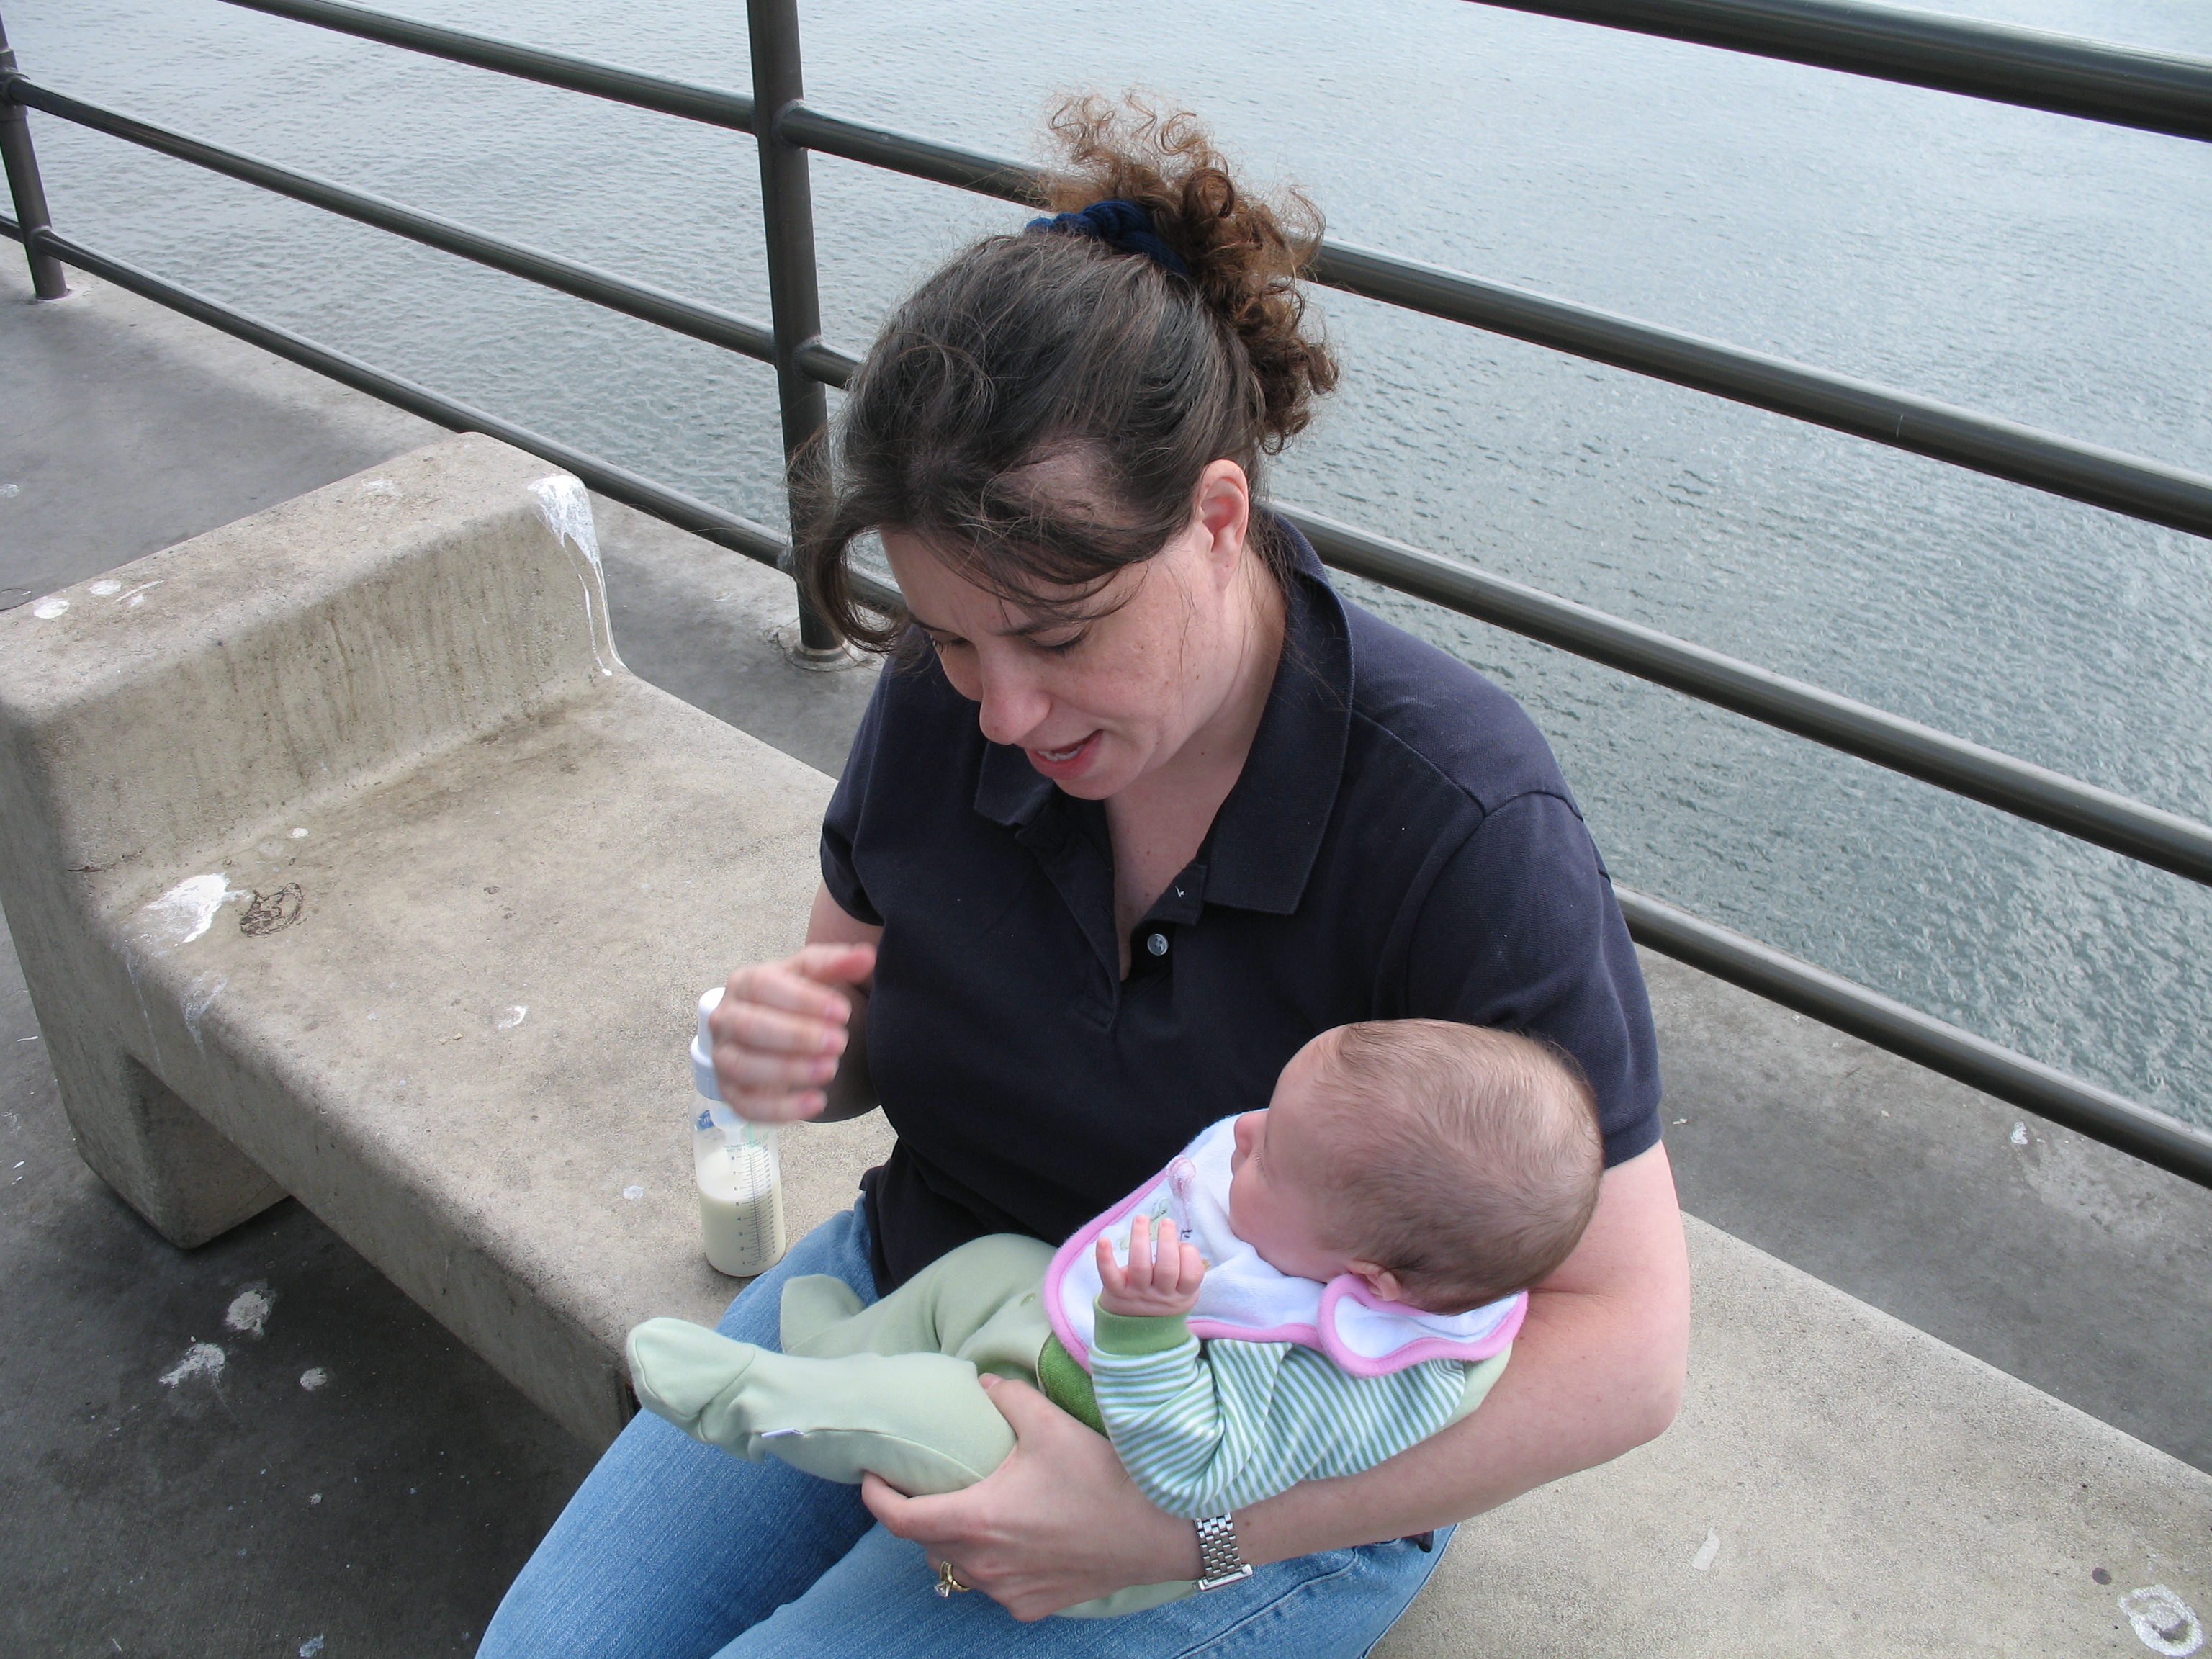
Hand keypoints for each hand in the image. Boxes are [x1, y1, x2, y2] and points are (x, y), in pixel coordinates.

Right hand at [708, 942, 874, 1121]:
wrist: (775, 1031)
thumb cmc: (793, 998)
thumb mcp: (815, 975)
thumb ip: (838, 963)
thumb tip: (867, 955)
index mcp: (743, 983)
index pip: (763, 987)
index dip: (803, 1000)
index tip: (842, 1012)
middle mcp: (726, 1020)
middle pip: (750, 1027)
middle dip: (797, 1036)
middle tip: (840, 1041)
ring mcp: (725, 1058)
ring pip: (744, 1067)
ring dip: (789, 1070)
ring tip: (831, 1068)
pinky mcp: (733, 1093)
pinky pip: (748, 1106)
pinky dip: (781, 1109)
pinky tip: (817, 1102)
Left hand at [862, 1375, 1200, 1618]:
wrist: (1158, 1531)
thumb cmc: (1103, 1477)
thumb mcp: (1050, 1425)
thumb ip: (1007, 1398)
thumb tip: (981, 1383)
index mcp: (978, 1519)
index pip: (900, 1518)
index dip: (875, 1497)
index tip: (869, 1476)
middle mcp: (984, 1565)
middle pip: (925, 1544)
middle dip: (915, 1514)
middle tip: (924, 1483)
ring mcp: (1007, 1592)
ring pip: (957, 1568)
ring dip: (952, 1540)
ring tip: (968, 1506)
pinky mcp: (1031, 1607)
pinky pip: (992, 1585)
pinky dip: (988, 1562)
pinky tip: (1010, 1537)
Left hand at [1096, 1213, 1204, 1317]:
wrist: (1137, 1331)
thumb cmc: (1165, 1298)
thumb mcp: (1185, 1291)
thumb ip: (1186, 1266)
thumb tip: (1174, 1240)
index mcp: (1182, 1293)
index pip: (1192, 1274)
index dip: (1190, 1256)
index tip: (1182, 1245)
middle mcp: (1161, 1295)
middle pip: (1167, 1269)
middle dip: (1167, 1242)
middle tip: (1166, 1222)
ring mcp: (1137, 1294)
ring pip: (1140, 1266)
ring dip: (1140, 1239)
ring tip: (1142, 1219)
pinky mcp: (1116, 1292)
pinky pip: (1110, 1275)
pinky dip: (1105, 1258)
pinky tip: (1104, 1240)